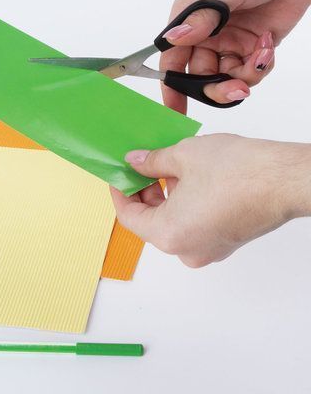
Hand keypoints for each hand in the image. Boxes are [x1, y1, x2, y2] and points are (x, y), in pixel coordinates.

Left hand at [111, 135, 310, 266]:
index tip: (119, 175)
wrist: (286, 179)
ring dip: (165, 195)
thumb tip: (135, 162)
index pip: (128, 216)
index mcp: (169, 234)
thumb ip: (151, 162)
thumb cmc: (240, 171)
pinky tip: (188, 178)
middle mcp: (186, 250)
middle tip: (142, 165)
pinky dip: (183, 203)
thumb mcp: (182, 156)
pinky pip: (192, 224)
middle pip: (151, 220)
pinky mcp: (224, 242)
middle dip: (144, 190)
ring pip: (172, 221)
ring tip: (166, 166)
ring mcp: (208, 249)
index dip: (120, 192)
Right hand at [161, 0, 310, 112]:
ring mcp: (228, 43)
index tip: (176, 108)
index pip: (173, 61)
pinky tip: (267, 46)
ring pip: (226, 79)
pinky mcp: (251, 48)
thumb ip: (201, 19)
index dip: (172, 87)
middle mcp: (205, 35)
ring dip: (244, 76)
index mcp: (189, 20)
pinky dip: (259, 67)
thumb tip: (174, 38)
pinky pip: (249, 73)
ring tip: (261, 58)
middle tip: (235, 90)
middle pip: (200, 77)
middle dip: (217, 88)